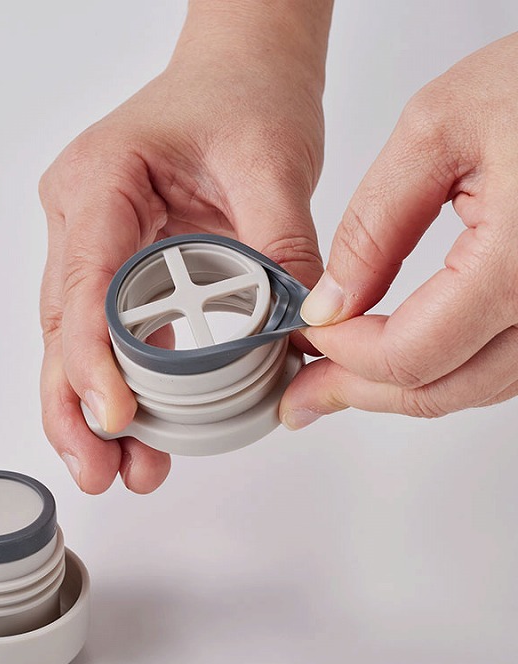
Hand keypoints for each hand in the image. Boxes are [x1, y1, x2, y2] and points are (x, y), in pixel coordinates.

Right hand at [40, 2, 330, 492]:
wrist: (238, 67)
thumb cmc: (242, 93)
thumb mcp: (274, 163)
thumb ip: (283, 250)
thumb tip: (297, 340)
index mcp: (102, 179)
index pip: (84, 282)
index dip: (92, 357)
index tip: (114, 416)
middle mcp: (80, 215)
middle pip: (62, 325)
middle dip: (75, 405)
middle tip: (98, 470)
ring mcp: (91, 241)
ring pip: (76, 339)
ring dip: (91, 406)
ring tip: (117, 469)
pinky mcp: (116, 263)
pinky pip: (111, 332)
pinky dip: (124, 381)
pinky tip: (141, 427)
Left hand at [280, 34, 517, 430]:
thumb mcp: (436, 130)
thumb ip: (374, 227)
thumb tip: (331, 303)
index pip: (409, 354)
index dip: (344, 355)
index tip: (310, 332)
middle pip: (441, 388)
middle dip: (360, 393)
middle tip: (302, 397)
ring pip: (475, 385)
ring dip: (401, 389)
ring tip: (341, 381)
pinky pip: (504, 363)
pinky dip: (445, 368)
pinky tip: (402, 356)